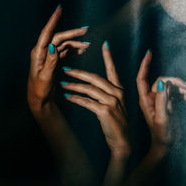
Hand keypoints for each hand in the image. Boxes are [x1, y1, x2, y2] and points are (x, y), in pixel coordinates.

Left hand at [27, 6, 89, 113]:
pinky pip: (64, 51)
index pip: (47, 33)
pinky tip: (81, 50)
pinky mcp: (53, 60)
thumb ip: (50, 62)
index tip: (59, 10)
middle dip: (72, 33)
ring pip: (63, 44)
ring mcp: (48, 55)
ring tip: (87, 45)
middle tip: (85, 30)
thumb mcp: (45, 77)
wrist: (39, 99)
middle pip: (58, 37)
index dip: (53, 21)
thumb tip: (53, 46)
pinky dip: (73, 49)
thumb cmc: (40, 90)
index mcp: (39, 53)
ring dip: (75, 43)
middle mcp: (43, 52)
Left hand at [61, 41, 129, 158]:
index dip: (108, 57)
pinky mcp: (105, 111)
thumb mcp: (115, 106)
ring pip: (89, 89)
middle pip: (96, 78)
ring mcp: (112, 102)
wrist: (123, 141)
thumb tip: (93, 85)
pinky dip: (76, 99)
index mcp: (119, 90)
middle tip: (65, 69)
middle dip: (79, 73)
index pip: (113, 70)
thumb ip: (106, 94)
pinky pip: (87, 102)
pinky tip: (67, 97)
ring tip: (62, 84)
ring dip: (74, 86)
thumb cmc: (116, 124)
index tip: (104, 44)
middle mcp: (117, 93)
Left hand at [136, 50, 185, 150]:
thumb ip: (162, 101)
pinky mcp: (169, 104)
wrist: (167, 147)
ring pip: (171, 87)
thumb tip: (162, 82)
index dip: (145, 65)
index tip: (149, 52)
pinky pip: (177, 94)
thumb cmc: (162, 136)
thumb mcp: (162, 119)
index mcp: (145, 100)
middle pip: (163, 81)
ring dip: (183, 89)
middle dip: (176, 82)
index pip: (142, 78)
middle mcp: (152, 98)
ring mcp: (161, 100)